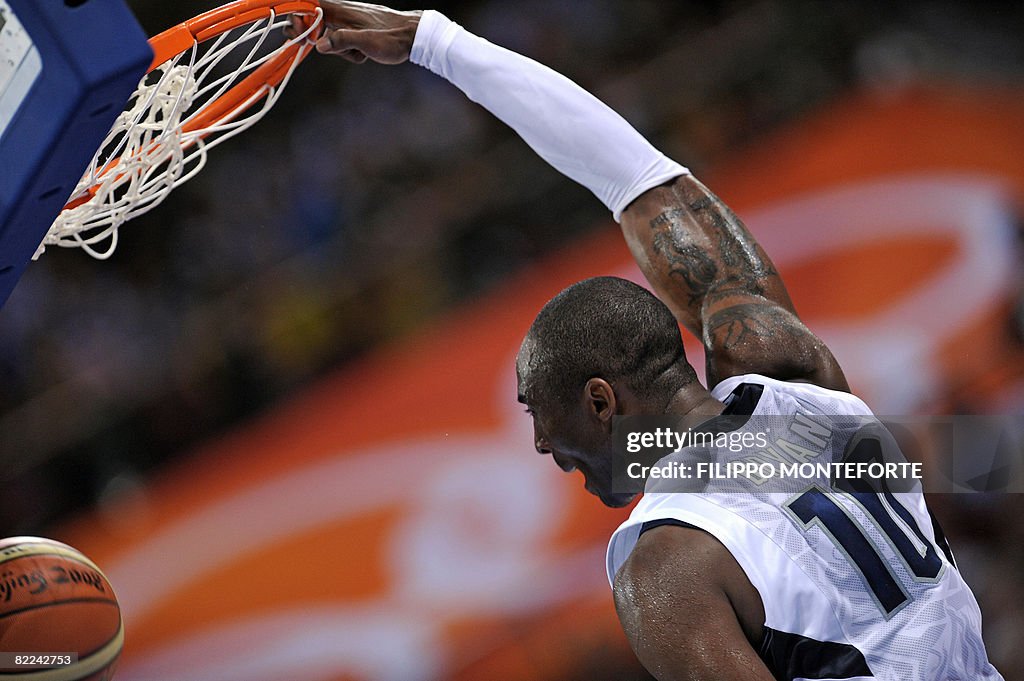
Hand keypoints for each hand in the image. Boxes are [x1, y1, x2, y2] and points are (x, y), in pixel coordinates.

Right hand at [288, 2, 421, 63]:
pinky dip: (350, 52)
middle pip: (313, 22)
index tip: (297, 34)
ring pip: (329, 36)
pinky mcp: (357, 32)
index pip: (307, 6)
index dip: (297, 18)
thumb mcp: (367, 42)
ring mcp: (350, 23)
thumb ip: (342, 41)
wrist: (414, 35)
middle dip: (311, 37)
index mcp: (340, 11)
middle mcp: (342, 13)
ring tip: (357, 54)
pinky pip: (344, 43)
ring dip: (338, 50)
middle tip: (315, 46)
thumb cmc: (393, 37)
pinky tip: (364, 55)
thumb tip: (319, 45)